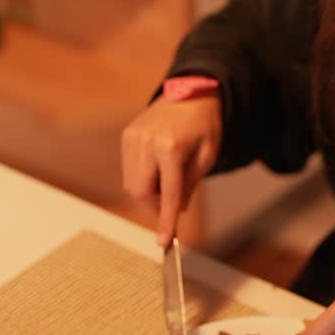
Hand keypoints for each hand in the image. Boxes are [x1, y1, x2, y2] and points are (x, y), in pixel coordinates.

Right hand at [121, 92, 222, 246]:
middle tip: (172, 205)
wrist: (191, 91)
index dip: (166, 220)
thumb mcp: (208, 155)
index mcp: (171, 147)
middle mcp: (147, 142)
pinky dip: (142, 179)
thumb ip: (191, 184)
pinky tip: (158, 169)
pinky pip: (129, 170)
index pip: (168, 193)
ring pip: (132, 184)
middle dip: (155, 206)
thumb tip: (177, 210)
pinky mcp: (127, 136)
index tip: (164, 242)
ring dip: (149, 193)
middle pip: (141, 192)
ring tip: (168, 181)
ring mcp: (133, 137)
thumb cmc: (205, 124)